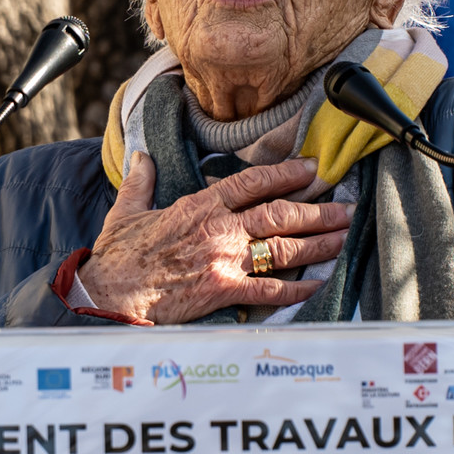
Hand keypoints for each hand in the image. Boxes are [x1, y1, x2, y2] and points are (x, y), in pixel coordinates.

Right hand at [78, 152, 354, 323]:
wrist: (110, 295)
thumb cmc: (118, 256)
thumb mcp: (126, 210)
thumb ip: (141, 182)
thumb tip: (142, 157)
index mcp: (198, 206)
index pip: (251, 183)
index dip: (285, 174)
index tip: (311, 170)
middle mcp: (218, 230)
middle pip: (279, 214)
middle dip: (317, 210)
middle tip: (343, 207)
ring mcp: (224, 261)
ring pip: (283, 248)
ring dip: (318, 243)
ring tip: (342, 236)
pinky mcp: (224, 292)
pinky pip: (271, 289)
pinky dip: (298, 287)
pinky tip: (319, 282)